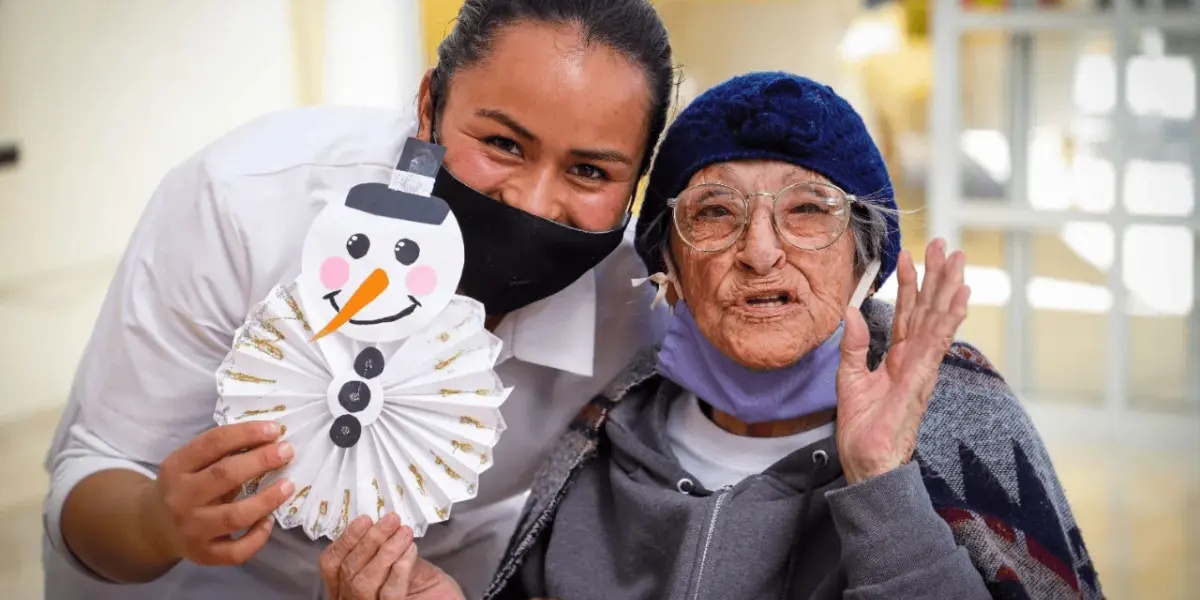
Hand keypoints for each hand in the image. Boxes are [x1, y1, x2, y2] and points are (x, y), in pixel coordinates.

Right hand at [139, 420, 294, 564]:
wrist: (156, 527)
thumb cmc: (185, 486)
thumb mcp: (190, 464)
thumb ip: (222, 453)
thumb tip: (270, 440)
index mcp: (176, 467)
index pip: (212, 443)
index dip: (246, 434)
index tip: (274, 429)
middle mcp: (180, 498)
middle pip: (224, 476)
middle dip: (261, 460)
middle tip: (287, 451)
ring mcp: (191, 530)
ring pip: (234, 516)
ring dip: (267, 499)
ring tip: (288, 485)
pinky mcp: (203, 555)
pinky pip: (236, 551)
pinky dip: (258, 537)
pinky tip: (269, 521)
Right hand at [320, 514, 464, 599]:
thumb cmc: (427, 590)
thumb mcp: (403, 566)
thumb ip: (390, 551)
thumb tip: (385, 525)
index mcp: (348, 588)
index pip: (332, 564)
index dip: (345, 540)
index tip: (364, 520)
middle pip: (349, 571)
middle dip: (369, 541)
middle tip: (391, 520)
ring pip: (364, 582)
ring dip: (385, 551)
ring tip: (404, 532)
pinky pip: (389, 593)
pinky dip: (399, 568)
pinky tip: (410, 550)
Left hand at [836, 239, 969, 483]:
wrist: (865, 463)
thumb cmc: (862, 428)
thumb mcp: (848, 378)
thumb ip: (853, 345)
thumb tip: (850, 311)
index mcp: (898, 358)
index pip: (906, 313)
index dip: (909, 284)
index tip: (908, 255)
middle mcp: (915, 360)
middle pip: (928, 310)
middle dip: (937, 276)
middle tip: (944, 244)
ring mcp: (922, 369)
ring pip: (938, 320)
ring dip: (948, 288)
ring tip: (956, 259)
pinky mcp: (921, 380)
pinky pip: (936, 344)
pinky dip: (949, 320)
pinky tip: (960, 298)